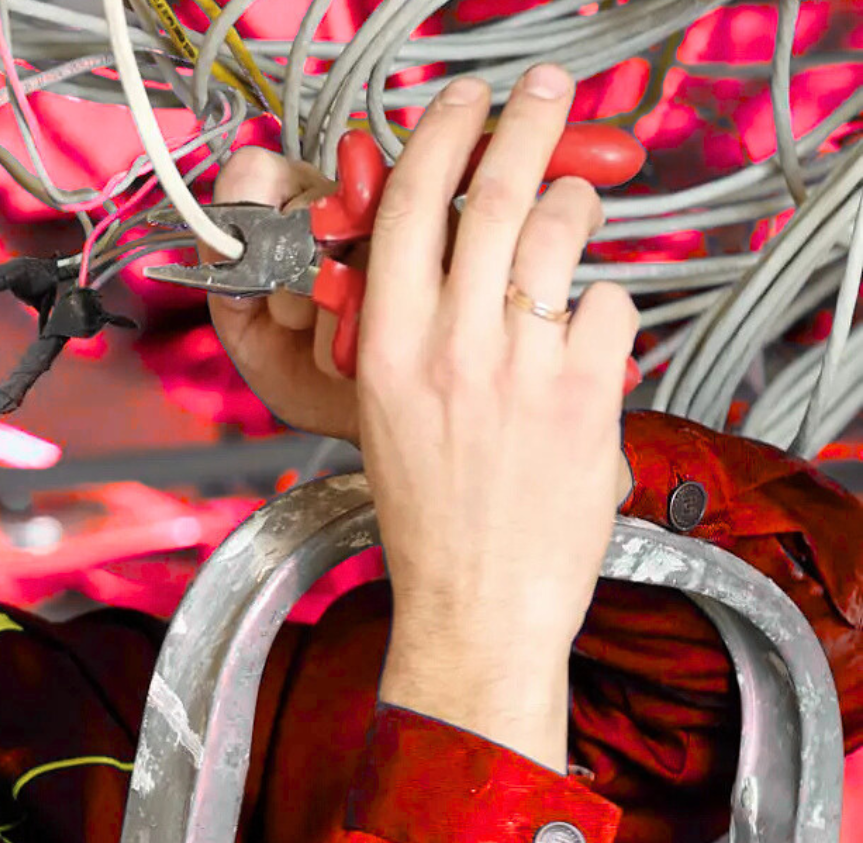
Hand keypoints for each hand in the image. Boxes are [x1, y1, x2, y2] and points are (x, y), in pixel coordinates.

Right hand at [203, 123, 635, 507]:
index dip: (440, 136)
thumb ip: (404, 330)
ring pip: (560, 234)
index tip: (462, 104)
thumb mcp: (380, 413)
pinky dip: (603, 308)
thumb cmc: (428, 520)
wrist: (475, 602)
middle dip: (528, 125)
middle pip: (494, 194)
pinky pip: (608, 306)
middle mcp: (451, 346)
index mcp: (385, 348)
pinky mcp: (584, 393)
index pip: (410, 207)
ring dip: (573, 206)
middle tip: (546, 95)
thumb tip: (438, 255)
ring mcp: (522, 366)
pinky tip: (583, 337)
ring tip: (572, 210)